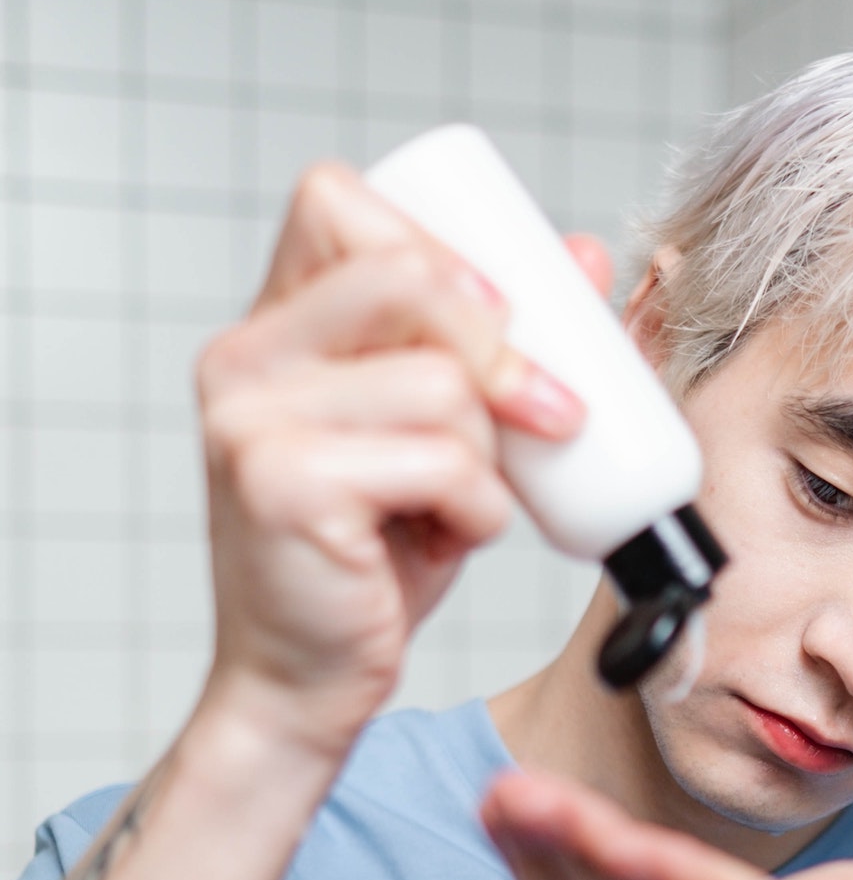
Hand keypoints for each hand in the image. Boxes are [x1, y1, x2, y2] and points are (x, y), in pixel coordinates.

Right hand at [197, 162, 609, 763]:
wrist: (307, 679)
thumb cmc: (376, 555)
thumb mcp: (444, 431)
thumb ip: (497, 343)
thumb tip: (582, 254)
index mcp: (275, 326)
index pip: (336, 200)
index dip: (434, 241)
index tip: (500, 307)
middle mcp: (245, 357)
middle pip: (407, 274)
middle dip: (500, 342)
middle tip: (545, 412)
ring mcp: (252, 417)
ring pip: (443, 382)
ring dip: (489, 455)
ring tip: (460, 501)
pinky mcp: (281, 482)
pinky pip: (440, 460)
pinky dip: (479, 508)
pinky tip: (451, 537)